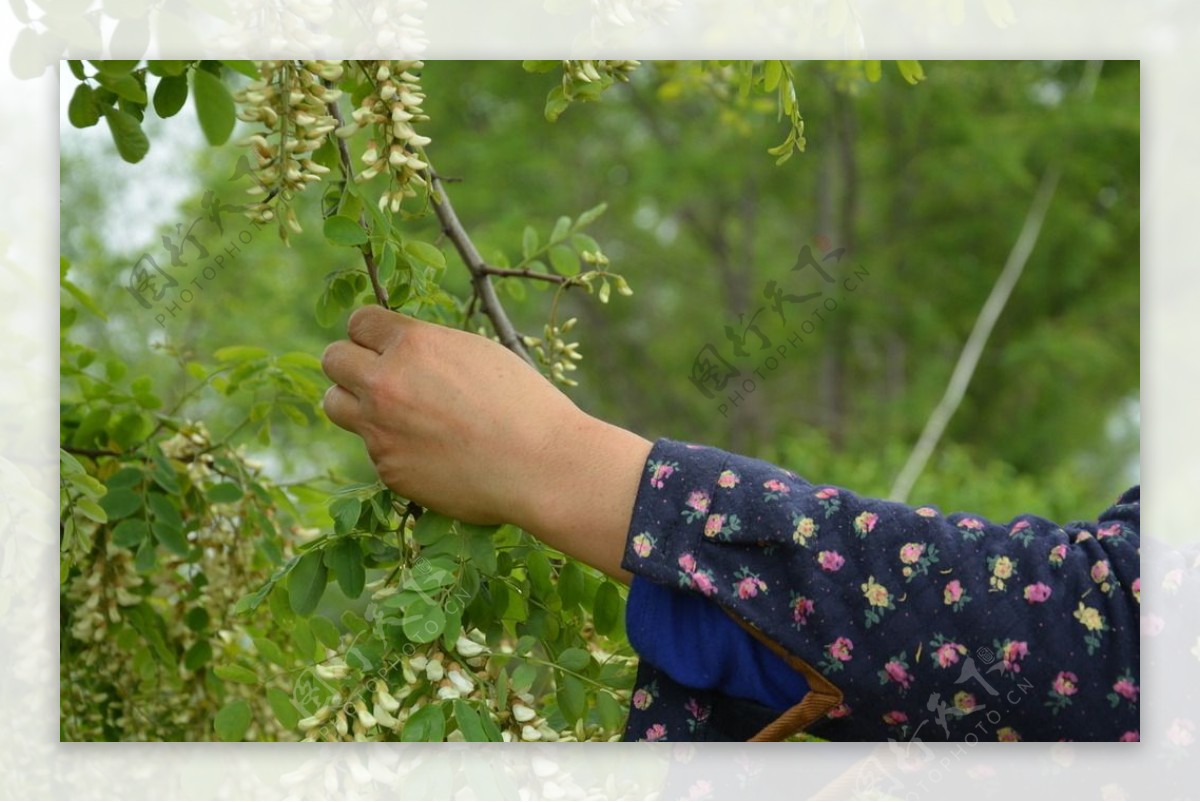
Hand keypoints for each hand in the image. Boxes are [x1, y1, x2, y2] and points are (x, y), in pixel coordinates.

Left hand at [321, 306, 651, 580]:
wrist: (542, 466)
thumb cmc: (523, 404)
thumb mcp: (476, 353)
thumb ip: (428, 348)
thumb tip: (398, 349)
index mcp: (411, 344)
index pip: (358, 322)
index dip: (371, 333)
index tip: (383, 344)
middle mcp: (385, 383)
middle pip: (333, 360)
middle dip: (352, 364)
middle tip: (378, 376)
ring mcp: (380, 430)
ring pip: (336, 405)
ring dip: (356, 404)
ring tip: (393, 413)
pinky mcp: (388, 469)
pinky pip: (373, 449)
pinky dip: (393, 448)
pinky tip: (433, 453)